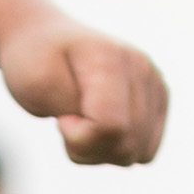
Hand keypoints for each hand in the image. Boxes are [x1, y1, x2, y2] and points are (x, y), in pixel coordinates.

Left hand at [0, 11, 169, 169]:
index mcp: (110, 57)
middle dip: (88, 148)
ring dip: (102, 151)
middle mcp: (142, 67)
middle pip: (127, 145)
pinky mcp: (159, 101)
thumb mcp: (35, 85)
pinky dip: (116, 150)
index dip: (77, 136)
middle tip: (66, 120)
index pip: (110, 127)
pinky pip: (145, 152)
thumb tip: (116, 132)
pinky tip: (98, 128)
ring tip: (81, 122)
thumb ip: (70, 109)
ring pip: (138, 153)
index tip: (60, 117)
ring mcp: (155, 83)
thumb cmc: (35, 63)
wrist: (42, 41)